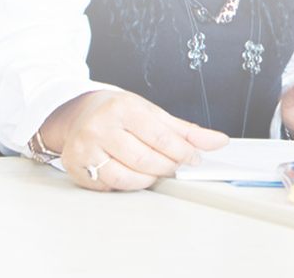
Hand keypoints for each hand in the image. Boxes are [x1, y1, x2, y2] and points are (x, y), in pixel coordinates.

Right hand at [43, 90, 229, 191]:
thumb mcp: (155, 115)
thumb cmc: (122, 114)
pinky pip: (109, 185)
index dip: (182, 153)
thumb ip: (187, 132)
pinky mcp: (75, 166)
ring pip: (126, 177)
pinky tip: (131, 173)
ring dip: (148, 179)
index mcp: (123, 108)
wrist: (82, 114)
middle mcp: (99, 126)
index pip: (161, 138)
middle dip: (166, 167)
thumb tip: (219, 141)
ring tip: (153, 170)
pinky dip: (127, 184)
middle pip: (145, 160)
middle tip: (172, 165)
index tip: (192, 158)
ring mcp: (85, 147)